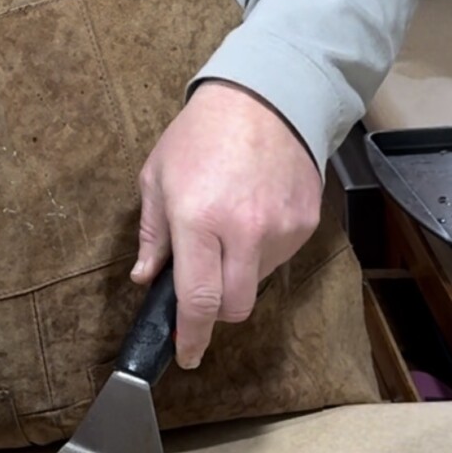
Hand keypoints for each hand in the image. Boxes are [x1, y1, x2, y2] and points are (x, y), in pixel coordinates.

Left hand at [132, 80, 322, 370]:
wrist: (264, 98)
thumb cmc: (201, 134)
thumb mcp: (157, 176)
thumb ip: (151, 234)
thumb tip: (145, 278)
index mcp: (198, 220)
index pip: (197, 300)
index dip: (191, 336)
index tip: (186, 354)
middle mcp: (243, 231)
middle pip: (234, 308)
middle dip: (216, 310)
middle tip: (203, 285)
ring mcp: (280, 230)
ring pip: (257, 283)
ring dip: (239, 272)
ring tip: (229, 226)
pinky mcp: (305, 224)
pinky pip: (280, 257)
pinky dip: (262, 250)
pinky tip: (253, 214)